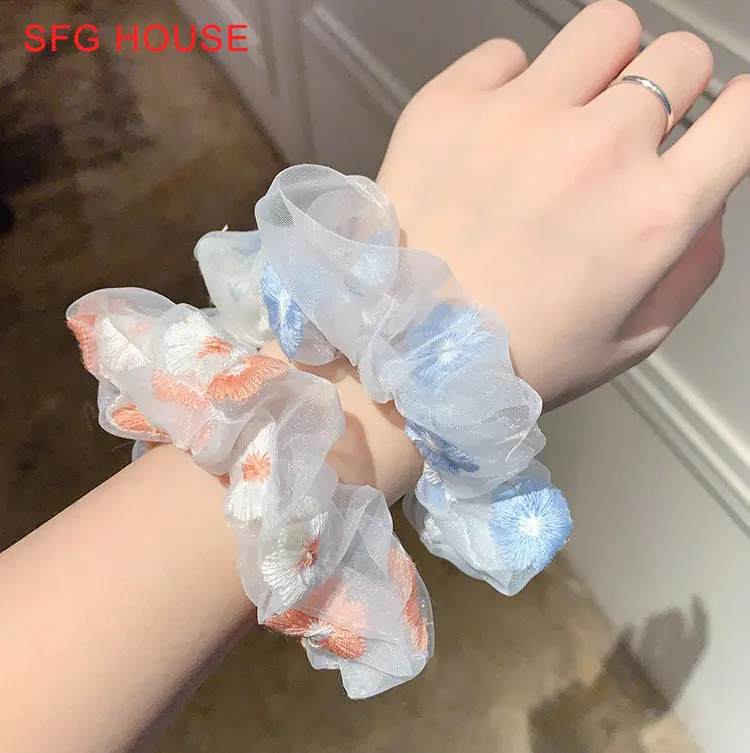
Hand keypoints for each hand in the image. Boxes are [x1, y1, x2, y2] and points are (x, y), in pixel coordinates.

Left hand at [377, 0, 748, 407]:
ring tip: (565, 116)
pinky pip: (506, 52)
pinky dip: (510, 84)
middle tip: (624, 135)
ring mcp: (521, 116)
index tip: (716, 122)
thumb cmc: (515, 358)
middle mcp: (598, 148)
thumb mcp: (632, 338)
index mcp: (654, 212)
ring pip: (605, 29)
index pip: (745, 113)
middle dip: (666, 93)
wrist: (408, 351)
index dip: (738, 113)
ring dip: (601, 68)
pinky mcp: (450, 104)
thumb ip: (692, 263)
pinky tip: (493, 133)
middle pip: (677, 57)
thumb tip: (706, 198)